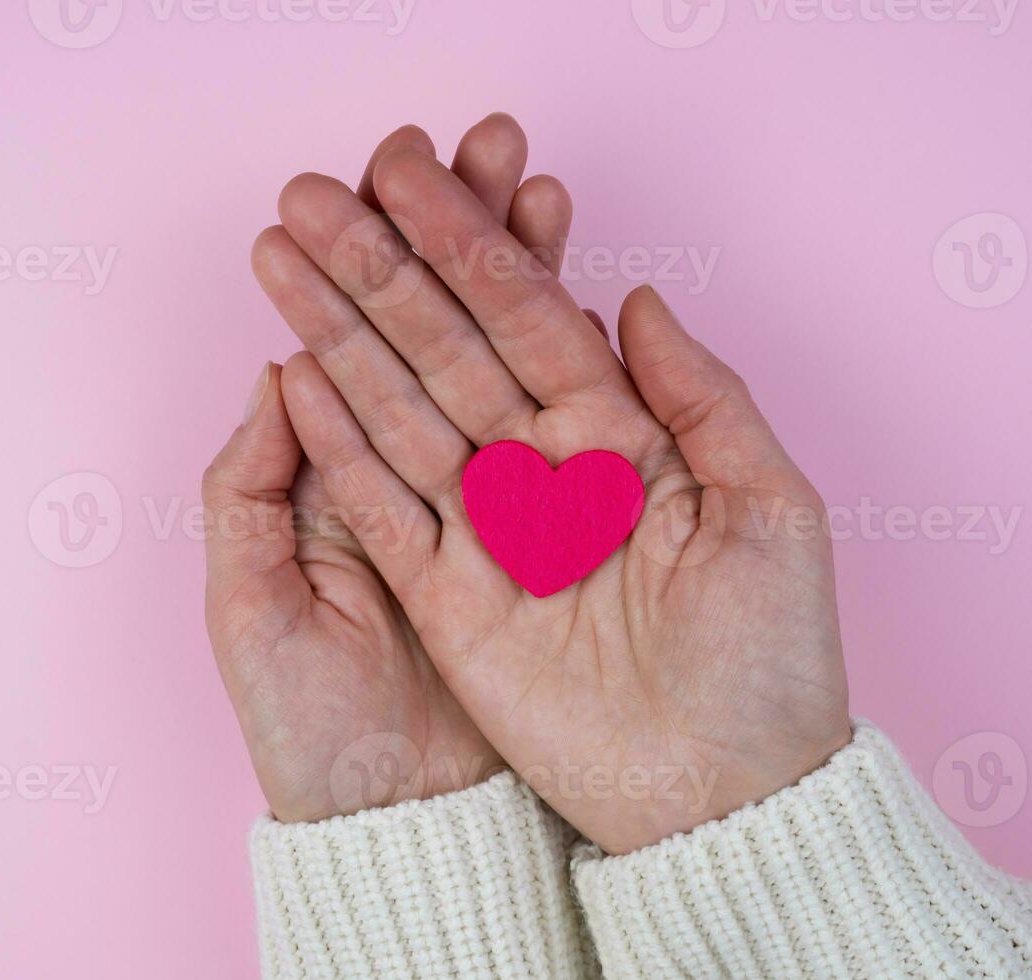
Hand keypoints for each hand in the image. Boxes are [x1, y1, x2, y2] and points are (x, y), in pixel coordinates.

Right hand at [258, 121, 849, 851]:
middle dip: (383, 269)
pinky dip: (338, 443)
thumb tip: (635, 296)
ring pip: (399, 411)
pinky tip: (294, 373)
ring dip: (338, 333)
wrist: (720, 796)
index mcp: (623, 436)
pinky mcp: (444, 595)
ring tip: (282, 255)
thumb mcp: (769, 512)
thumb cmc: (769, 658)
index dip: (473, 244)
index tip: (412, 172)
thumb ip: (705, 397)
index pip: (533, 318)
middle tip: (319, 191)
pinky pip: (382, 505)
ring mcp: (488, 530)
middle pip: (449, 349)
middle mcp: (545, 470)